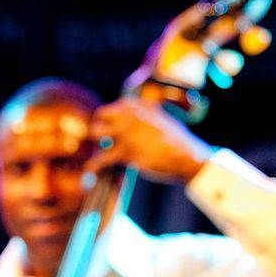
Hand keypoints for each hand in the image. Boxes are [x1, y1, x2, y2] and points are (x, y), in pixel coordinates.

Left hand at [84, 98, 214, 184]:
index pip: (110, 110)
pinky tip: (89, 171)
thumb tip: (137, 117)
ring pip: (96, 133)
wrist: (186, 155)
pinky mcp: (126, 151)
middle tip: (102, 142)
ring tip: (99, 153)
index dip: (107, 122)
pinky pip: (102, 158)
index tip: (108, 131)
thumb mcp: (160, 117)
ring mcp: (126, 132)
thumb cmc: (176, 139)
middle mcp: (128, 115)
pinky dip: (94, 165)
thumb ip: (144, 114)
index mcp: (136, 105)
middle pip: (99, 117)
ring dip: (95, 144)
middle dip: (98, 129)